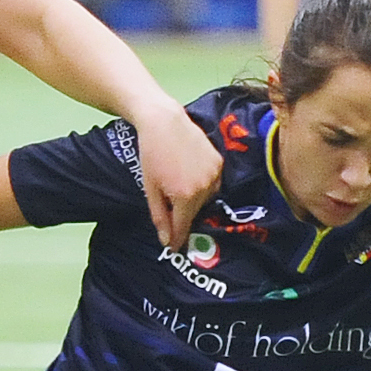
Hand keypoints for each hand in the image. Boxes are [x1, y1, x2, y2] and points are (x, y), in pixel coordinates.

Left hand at [127, 103, 221, 250]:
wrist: (163, 122)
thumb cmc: (151, 154)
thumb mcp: (150, 188)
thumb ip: (159, 217)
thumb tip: (166, 241)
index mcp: (184, 195)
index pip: (183, 226)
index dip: (178, 239)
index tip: (174, 248)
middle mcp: (203, 187)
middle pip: (194, 212)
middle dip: (182, 214)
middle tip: (170, 207)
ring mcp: (214, 174)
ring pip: (205, 199)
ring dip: (193, 199)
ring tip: (179, 185)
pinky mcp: (219, 162)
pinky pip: (214, 183)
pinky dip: (203, 185)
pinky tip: (190, 175)